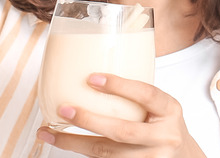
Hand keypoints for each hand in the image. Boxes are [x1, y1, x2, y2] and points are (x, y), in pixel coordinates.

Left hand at [37, 74, 206, 157]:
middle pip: (122, 131)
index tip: (92, 78)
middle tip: (64, 109)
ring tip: (48, 132)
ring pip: (107, 154)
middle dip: (89, 120)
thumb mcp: (161, 107)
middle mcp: (165, 137)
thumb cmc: (164, 126)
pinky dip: (82, 153)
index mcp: (171, 111)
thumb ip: (137, 94)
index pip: (146, 95)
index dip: (120, 86)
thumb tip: (93, 70)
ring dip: (74, 142)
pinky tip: (64, 144)